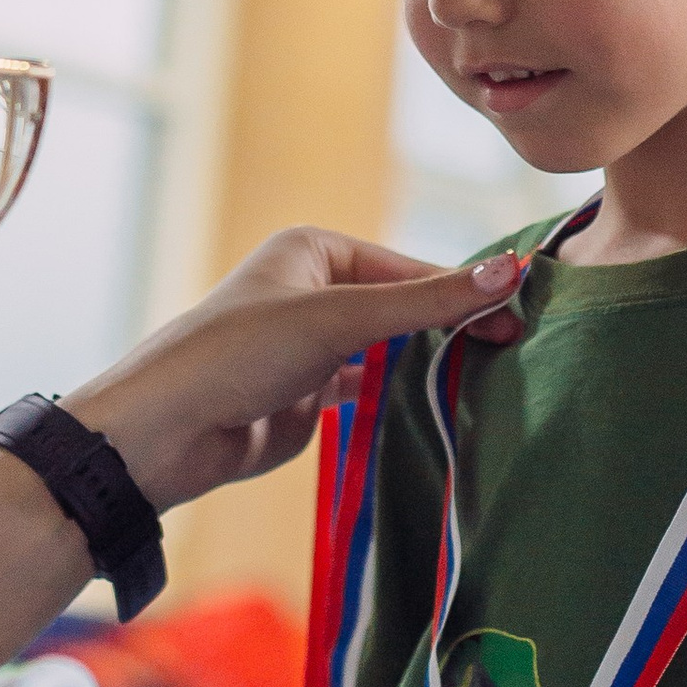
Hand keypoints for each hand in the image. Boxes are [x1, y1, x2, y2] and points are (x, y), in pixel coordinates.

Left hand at [72, 229, 524, 510]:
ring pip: (390, 351)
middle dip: (452, 328)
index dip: (463, 291)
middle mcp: (314, 292)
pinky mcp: (310, 396)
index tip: (520, 313)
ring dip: (431, 364)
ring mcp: (313, 347)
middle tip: (516, 349)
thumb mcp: (338, 319)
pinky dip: (405, 397)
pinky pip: (371, 390)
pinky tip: (445, 405)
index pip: (407, 268)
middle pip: (403, 308)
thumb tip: (509, 269)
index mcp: (314, 251)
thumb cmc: (238, 354)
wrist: (166, 434)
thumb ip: (424, 301)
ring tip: (495, 378)